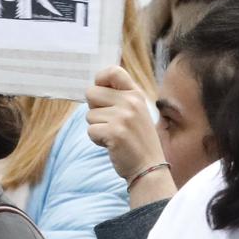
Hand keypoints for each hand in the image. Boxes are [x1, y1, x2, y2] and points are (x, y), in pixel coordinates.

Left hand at [85, 65, 162, 182]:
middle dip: (94, 110)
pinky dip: (97, 140)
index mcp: (136, 94)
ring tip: (114, 136)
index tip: (100, 92)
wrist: (149, 168)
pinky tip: (112, 144)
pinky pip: (90, 130)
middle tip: (109, 123)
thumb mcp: (136, 112)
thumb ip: (119, 99)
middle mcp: (131, 102)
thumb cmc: (137, 140)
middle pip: (91, 93)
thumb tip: (92, 90)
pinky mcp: (115, 133)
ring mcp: (123, 117)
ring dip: (96, 127)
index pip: (113, 71)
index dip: (100, 79)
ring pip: (89, 115)